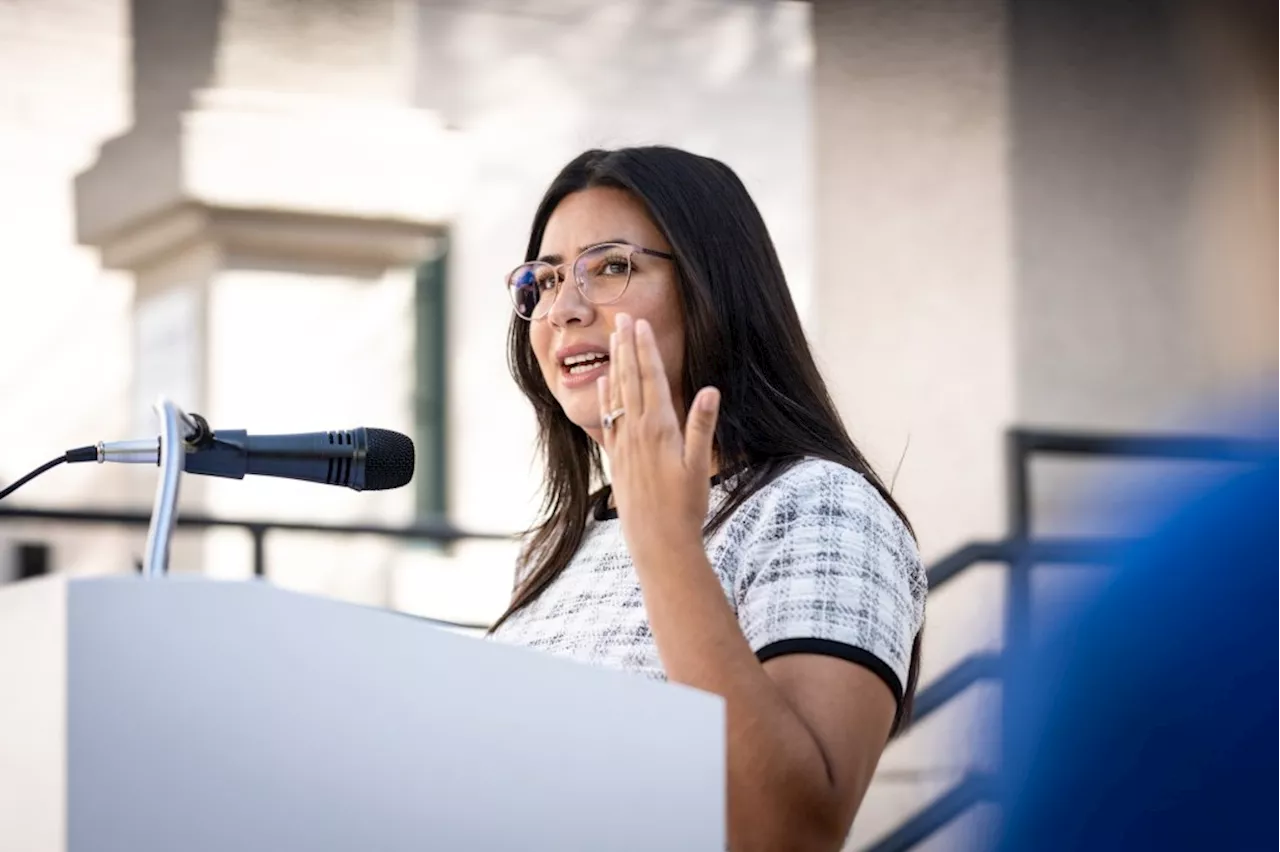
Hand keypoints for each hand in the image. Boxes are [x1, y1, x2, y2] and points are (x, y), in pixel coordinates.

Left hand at [597, 313, 720, 564]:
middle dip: (626, 346)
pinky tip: (603, 382)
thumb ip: (702, 426)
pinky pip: (608, 419)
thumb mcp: (699, 466)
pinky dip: (605, 397)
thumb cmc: (685, 507)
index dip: (644, 349)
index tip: (639, 323)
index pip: (651, 379)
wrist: (657, 543)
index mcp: (659, 429)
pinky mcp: (617, 458)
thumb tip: (712, 390)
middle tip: (621, 317)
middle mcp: (636, 432)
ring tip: (612, 339)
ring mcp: (623, 444)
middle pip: (630, 379)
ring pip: (617, 394)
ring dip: (615, 364)